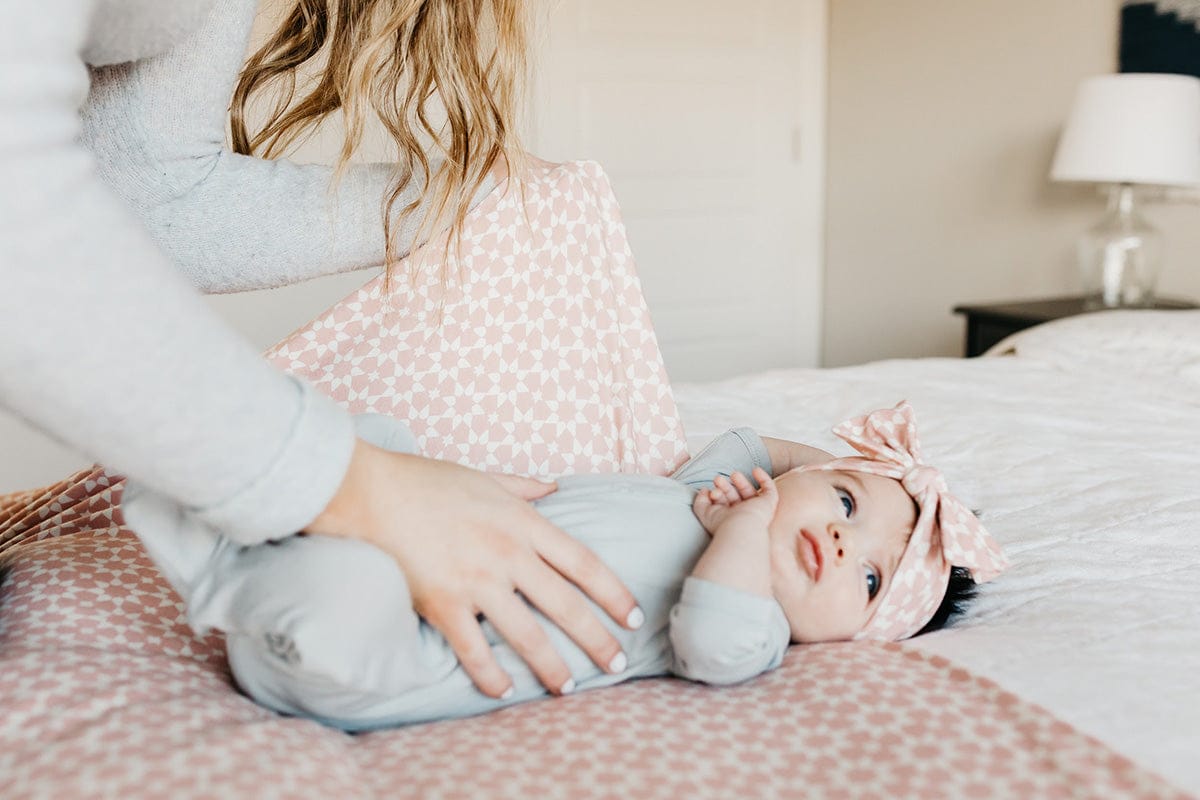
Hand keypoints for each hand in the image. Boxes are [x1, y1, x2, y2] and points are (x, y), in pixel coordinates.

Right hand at [305, 439, 641, 697]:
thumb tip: (554, 487)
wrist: (372, 492)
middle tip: (616, 665)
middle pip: (567, 605)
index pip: (584, 564)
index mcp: (524, 522)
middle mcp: (509, 555)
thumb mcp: (486, 477)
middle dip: (598, 639)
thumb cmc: (426, 482)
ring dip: (552, 667)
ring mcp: (477, 582)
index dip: (615, 594)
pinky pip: (474, 651)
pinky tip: (504, 691)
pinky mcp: (443, 604)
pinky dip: (491, 676)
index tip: (634, 617)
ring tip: (567, 688)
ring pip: (528, 635)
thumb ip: (524, 486)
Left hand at [692, 468, 777, 534]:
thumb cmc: (722, 524)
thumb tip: (704, 490)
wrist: (741, 529)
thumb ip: (700, 501)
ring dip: (741, 481)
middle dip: (725, 486)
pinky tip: (755, 470)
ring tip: (733, 474)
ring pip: (749, 492)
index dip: (717, 494)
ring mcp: (757, 510)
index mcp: (729, 519)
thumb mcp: (704, 512)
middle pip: (735, 497)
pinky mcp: (768, 504)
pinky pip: (769, 489)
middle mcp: (743, 516)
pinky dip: (763, 478)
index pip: (723, 503)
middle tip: (718, 478)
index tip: (711, 492)